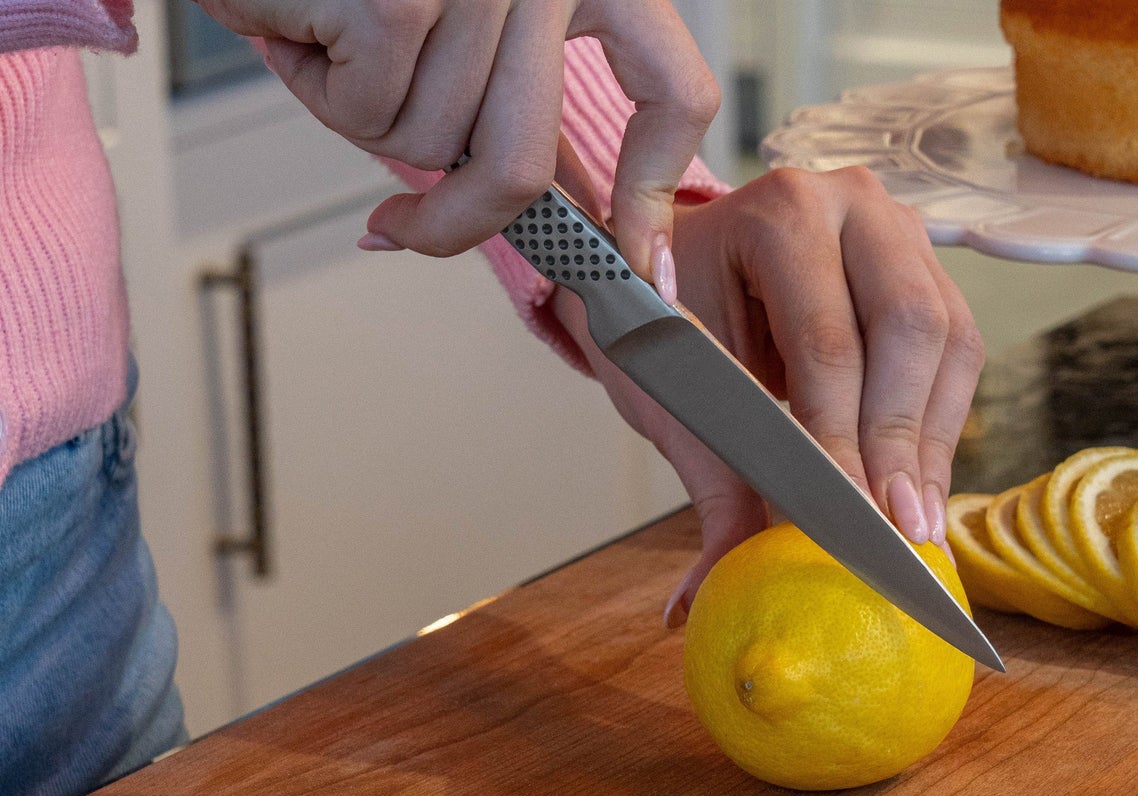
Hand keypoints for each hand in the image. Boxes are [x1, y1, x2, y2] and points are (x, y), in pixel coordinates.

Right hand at [194, 0, 718, 270]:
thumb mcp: (468, 21)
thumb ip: (522, 105)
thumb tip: (584, 234)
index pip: (676, 91)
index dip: (652, 197)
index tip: (641, 267)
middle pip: (523, 164)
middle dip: (452, 220)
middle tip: (401, 225)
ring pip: (432, 143)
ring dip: (361, 116)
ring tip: (331, 38)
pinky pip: (368, 116)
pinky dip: (318, 90)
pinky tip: (299, 25)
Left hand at [553, 168, 985, 622]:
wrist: (678, 261)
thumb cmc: (668, 319)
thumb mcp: (673, 397)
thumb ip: (708, 492)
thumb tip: (694, 608)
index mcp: (780, 214)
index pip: (828, 343)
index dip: (844, 441)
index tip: (849, 522)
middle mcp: (854, 205)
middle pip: (911, 327)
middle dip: (904, 442)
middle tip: (900, 532)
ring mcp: (900, 232)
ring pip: (949, 342)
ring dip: (932, 444)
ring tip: (916, 527)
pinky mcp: (927, 271)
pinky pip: (956, 355)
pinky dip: (939, 428)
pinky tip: (919, 490)